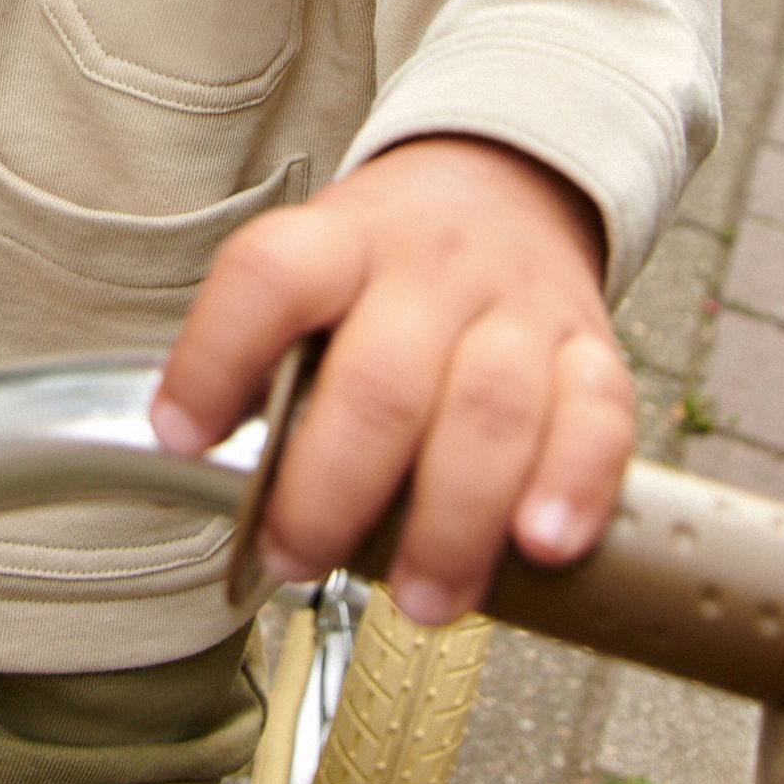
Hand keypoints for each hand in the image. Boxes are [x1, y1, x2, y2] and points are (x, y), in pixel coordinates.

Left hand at [150, 137, 634, 625]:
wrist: (507, 187)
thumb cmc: (389, 265)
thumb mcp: (315, 269)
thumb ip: (270, 357)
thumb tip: (205, 467)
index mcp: (342, 241)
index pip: (270, 278)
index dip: (216, 359)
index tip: (183, 436)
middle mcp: (432, 268)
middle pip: (381, 379)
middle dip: (332, 492)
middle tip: (299, 558)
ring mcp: (519, 307)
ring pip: (491, 410)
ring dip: (450, 521)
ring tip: (422, 596)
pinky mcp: (593, 349)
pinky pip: (600, 419)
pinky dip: (573, 488)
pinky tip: (541, 545)